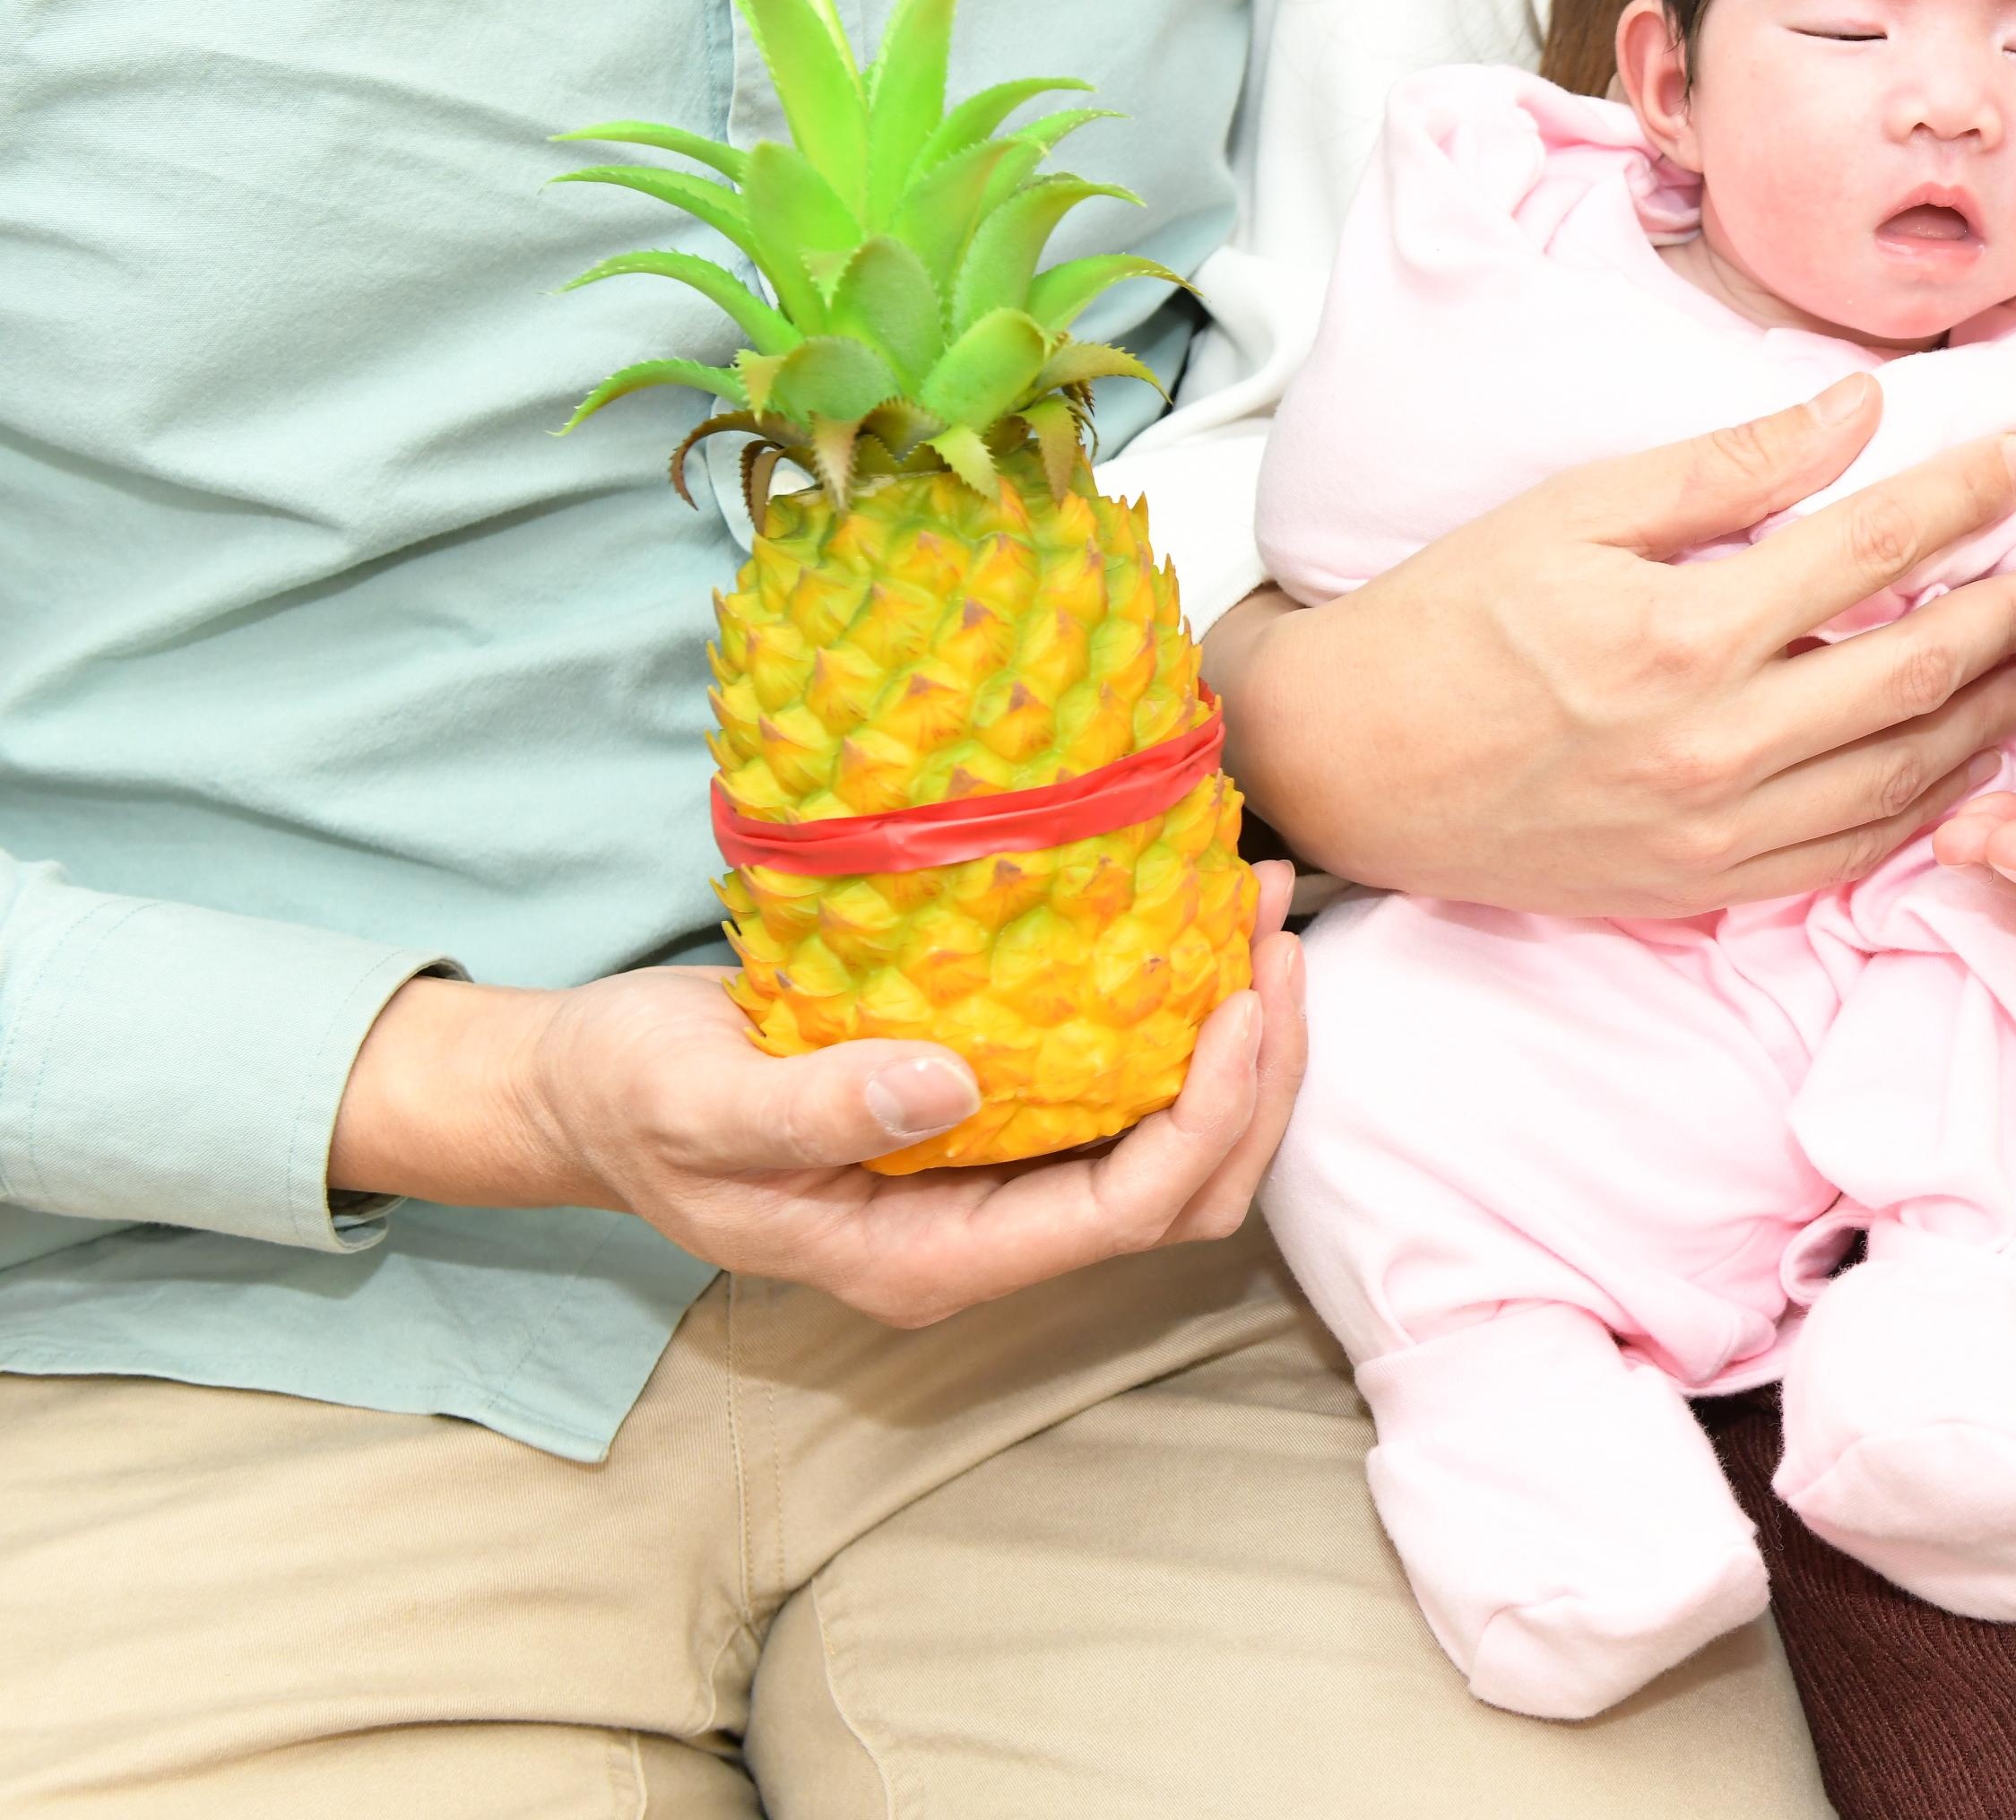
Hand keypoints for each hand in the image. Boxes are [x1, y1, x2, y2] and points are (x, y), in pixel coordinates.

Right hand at [329, 859, 1308, 1326]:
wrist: (584, 1090)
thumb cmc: (629, 1100)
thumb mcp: (694, 1105)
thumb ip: (815, 1112)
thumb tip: (952, 1087)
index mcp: (928, 1259)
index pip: (1121, 1216)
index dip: (1205, 1119)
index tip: (1240, 1005)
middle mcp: (985, 1231)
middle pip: (1184, 1190)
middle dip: (1256, 1075)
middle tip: (1276, 939)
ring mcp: (998, 1179)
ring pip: (1174, 1139)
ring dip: (1237, 1036)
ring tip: (1258, 912)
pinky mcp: (998, 1114)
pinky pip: (1124, 1085)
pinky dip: (1178, 1012)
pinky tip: (1191, 921)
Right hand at [1208, 373, 2015, 915]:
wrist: (1347, 768)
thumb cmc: (1449, 618)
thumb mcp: (1571, 510)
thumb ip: (1725, 466)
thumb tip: (1856, 413)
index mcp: (1681, 631)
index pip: (1869, 550)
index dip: (1964, 497)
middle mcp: (1713, 742)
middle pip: (1914, 671)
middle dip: (2011, 617)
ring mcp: (1715, 828)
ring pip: (1903, 774)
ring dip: (1994, 718)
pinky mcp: (1704, 886)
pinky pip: (1852, 851)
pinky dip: (1928, 806)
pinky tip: (1970, 764)